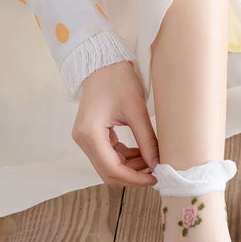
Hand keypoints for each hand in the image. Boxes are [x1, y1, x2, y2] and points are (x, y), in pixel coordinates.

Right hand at [72, 61, 158, 187]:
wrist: (103, 63)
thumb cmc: (118, 79)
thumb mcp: (136, 110)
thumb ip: (146, 140)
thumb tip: (157, 163)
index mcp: (90, 133)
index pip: (112, 169)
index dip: (134, 178)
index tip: (155, 178)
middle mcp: (83, 139)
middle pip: (108, 172)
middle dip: (132, 176)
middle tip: (155, 172)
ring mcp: (85, 138)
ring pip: (108, 166)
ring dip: (130, 167)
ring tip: (152, 159)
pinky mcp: (91, 136)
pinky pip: (108, 155)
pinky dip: (125, 158)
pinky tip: (142, 153)